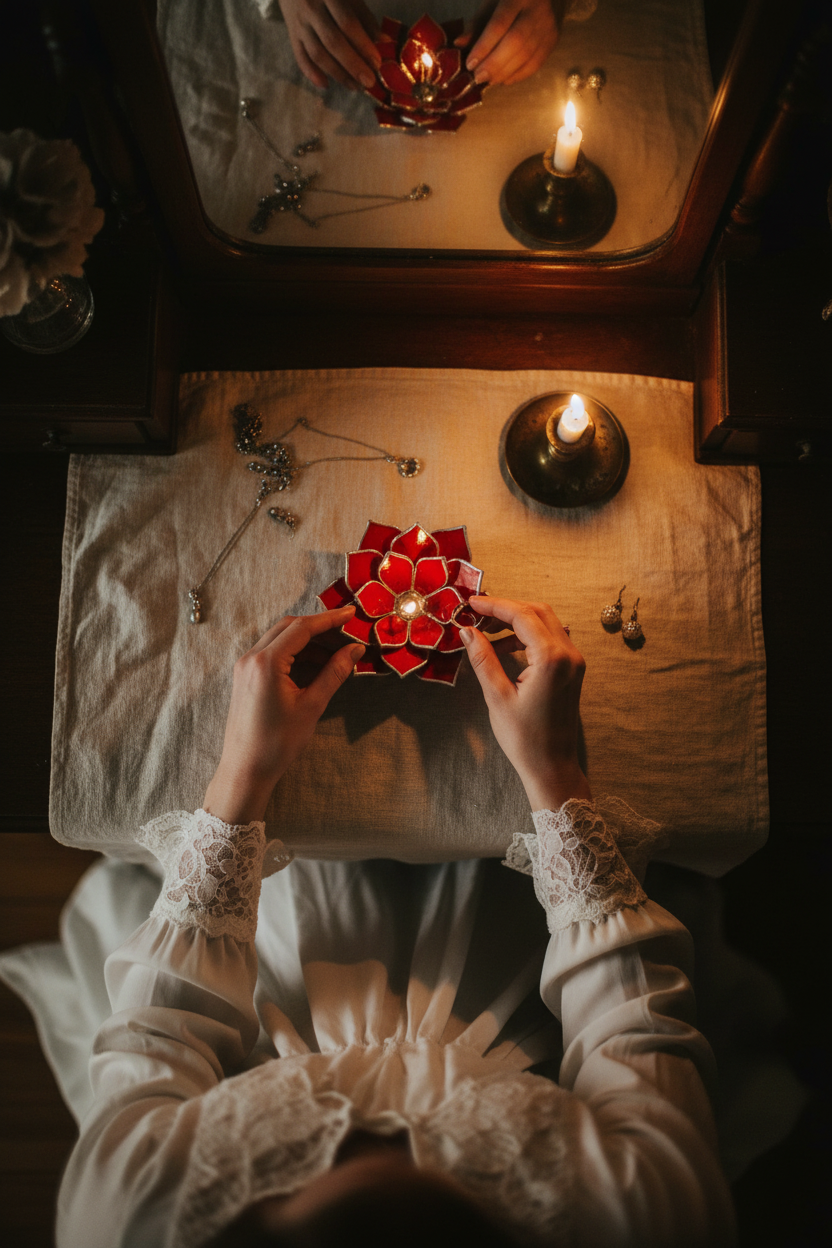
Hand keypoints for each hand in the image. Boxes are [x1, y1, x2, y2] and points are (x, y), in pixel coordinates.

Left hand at [203, 606, 363, 824]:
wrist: (246, 769)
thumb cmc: (277, 743)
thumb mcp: (311, 706)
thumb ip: (333, 673)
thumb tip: (354, 651)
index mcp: (266, 663)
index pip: (301, 628)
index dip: (329, 619)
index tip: (351, 614)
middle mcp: (251, 658)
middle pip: (288, 627)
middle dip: (319, 627)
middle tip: (346, 632)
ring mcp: (245, 667)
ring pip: (280, 639)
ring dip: (307, 641)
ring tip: (337, 651)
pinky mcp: (245, 677)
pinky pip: (272, 653)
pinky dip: (295, 653)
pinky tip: (316, 664)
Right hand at [277, 0, 380, 90]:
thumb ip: (364, 18)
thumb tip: (384, 41)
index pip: (347, 24)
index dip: (363, 45)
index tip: (377, 64)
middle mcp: (311, 9)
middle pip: (333, 42)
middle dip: (352, 65)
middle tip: (368, 82)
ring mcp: (299, 24)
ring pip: (317, 54)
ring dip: (337, 74)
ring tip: (354, 87)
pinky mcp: (291, 35)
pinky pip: (300, 57)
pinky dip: (312, 74)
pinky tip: (327, 85)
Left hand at [461, 0, 564, 86]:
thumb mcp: (493, 2)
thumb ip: (477, 23)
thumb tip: (460, 44)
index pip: (499, 24)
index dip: (484, 46)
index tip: (470, 64)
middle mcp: (536, 10)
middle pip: (515, 42)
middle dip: (494, 64)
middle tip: (478, 77)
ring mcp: (548, 25)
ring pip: (527, 55)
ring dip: (505, 72)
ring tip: (489, 80)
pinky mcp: (554, 39)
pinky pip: (536, 63)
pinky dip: (519, 75)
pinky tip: (505, 80)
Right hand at [461, 595, 590, 810]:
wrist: (552, 766)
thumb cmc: (525, 738)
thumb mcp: (497, 697)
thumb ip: (483, 659)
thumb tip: (467, 631)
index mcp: (552, 659)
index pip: (522, 615)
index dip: (494, 605)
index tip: (470, 603)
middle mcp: (569, 654)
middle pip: (537, 611)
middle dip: (506, 609)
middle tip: (477, 614)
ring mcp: (574, 661)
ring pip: (546, 623)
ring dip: (517, 621)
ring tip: (486, 633)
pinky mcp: (572, 670)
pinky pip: (551, 639)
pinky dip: (527, 636)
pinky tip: (505, 649)